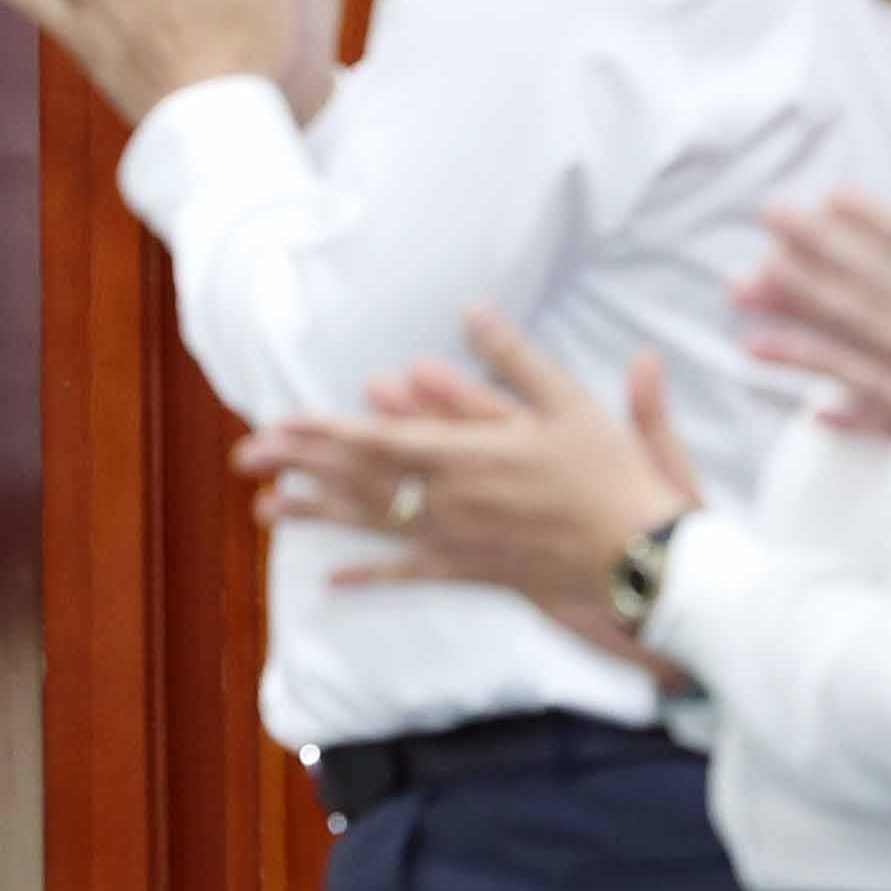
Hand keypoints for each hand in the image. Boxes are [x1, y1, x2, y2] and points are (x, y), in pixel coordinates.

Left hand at [233, 310, 700, 618]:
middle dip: (298, 465)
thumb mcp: (568, 403)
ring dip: (316, 514)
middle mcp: (447, 500)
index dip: (320, 430)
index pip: (374, 440)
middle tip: (243, 457)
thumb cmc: (611, 477)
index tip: (275, 422)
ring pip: (371, 524)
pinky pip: (410, 574)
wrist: (647, 560)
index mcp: (464, 456)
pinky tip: (330, 581)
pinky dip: (368, 576)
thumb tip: (473, 308)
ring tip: (265, 508)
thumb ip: (513, 357)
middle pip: (356, 479)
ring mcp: (456, 540)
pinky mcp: (474, 572)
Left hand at [740, 171, 890, 509]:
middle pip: (878, 273)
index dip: (872, 219)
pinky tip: (769, 355)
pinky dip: (819, 370)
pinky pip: (869, 390)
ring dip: (801, 299)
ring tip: (748, 279)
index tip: (830, 198)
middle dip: (819, 243)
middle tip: (771, 213)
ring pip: (861, 325)